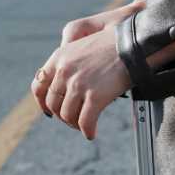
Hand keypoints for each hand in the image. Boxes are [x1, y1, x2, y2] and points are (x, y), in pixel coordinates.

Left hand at [30, 0, 145, 138]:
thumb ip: (69, 61)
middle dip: (62, 115)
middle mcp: (65, 70)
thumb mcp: (83, 43)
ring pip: (67, 115)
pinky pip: (85, 122)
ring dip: (75, 124)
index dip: (42, 102)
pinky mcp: (95, 96)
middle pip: (53, 103)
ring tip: (83, 125)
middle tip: (72, 119)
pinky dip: (88, 131)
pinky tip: (91, 133)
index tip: (49, 111)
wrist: (135, 42)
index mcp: (60, 56)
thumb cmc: (115, 41)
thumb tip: (63, 84)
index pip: (39, 85)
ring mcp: (79, 84)